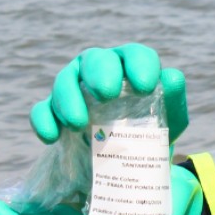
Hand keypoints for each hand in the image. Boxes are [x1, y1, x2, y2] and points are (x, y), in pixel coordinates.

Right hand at [28, 43, 188, 144]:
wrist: (127, 159)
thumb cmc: (152, 129)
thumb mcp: (169, 119)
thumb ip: (173, 98)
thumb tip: (172, 77)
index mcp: (131, 65)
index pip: (135, 55)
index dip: (140, 66)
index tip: (144, 87)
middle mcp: (101, 68)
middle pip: (94, 59)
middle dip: (99, 73)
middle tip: (107, 94)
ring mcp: (75, 87)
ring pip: (64, 80)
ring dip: (68, 99)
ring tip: (79, 124)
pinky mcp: (54, 111)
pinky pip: (42, 109)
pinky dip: (44, 121)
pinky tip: (52, 137)